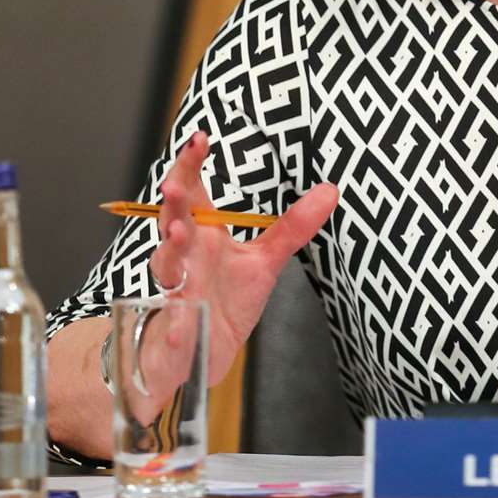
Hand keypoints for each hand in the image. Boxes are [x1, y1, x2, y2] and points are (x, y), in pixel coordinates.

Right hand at [146, 131, 337, 386]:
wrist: (195, 358)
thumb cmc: (222, 301)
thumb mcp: (263, 262)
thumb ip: (292, 227)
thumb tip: (330, 190)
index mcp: (201, 235)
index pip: (192, 192)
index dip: (191, 165)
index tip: (200, 138)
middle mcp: (183, 258)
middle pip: (172, 221)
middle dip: (173, 202)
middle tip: (175, 184)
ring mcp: (174, 293)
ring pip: (166, 267)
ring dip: (171, 251)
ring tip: (180, 234)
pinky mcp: (174, 333)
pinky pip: (172, 328)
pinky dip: (177, 326)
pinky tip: (184, 327)